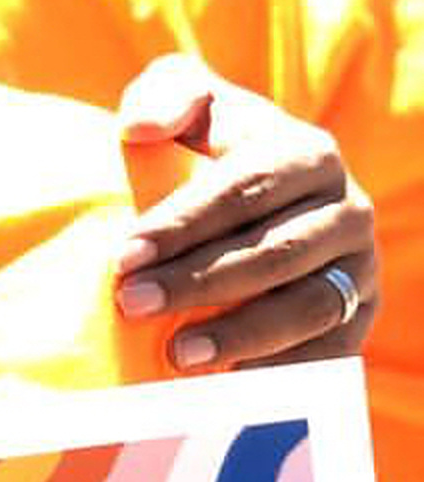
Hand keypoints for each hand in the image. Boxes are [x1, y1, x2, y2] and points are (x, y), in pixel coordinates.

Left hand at [114, 56, 376, 370]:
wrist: (247, 199)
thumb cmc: (203, 144)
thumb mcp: (185, 100)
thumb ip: (165, 95)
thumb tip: (139, 128)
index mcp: (307, 153)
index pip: (243, 190)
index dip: (182, 224)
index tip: (122, 256)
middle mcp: (346, 210)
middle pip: (272, 253)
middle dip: (197, 282)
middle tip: (131, 304)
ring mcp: (358, 267)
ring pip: (306, 306)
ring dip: (241, 334)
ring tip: (175, 355)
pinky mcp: (359, 317)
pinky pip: (331, 352)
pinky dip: (285, 373)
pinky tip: (230, 386)